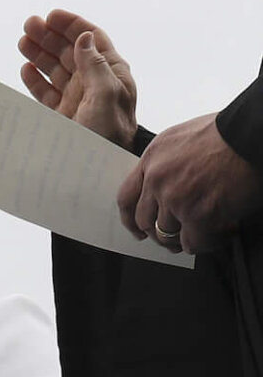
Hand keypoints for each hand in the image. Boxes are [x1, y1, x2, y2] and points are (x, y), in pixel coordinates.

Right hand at [18, 11, 136, 149]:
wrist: (98, 172)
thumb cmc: (108, 135)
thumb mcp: (106, 97)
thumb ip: (95, 66)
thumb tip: (84, 38)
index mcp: (110, 74)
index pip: (92, 40)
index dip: (72, 26)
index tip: (51, 16)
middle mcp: (93, 84)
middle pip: (70, 51)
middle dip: (50, 36)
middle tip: (29, 25)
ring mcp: (76, 100)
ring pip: (55, 69)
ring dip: (39, 53)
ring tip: (22, 41)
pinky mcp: (61, 117)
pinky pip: (46, 92)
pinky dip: (35, 80)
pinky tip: (25, 69)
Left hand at [120, 113, 262, 253]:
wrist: (252, 133)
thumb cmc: (228, 133)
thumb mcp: (183, 139)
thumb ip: (167, 163)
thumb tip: (164, 187)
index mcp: (152, 158)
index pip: (126, 198)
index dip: (131, 220)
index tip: (138, 230)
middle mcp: (158, 179)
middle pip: (145, 221)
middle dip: (160, 232)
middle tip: (177, 236)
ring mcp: (176, 198)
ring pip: (167, 234)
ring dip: (185, 237)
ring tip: (205, 231)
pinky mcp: (198, 214)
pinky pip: (192, 243)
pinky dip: (205, 243)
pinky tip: (217, 235)